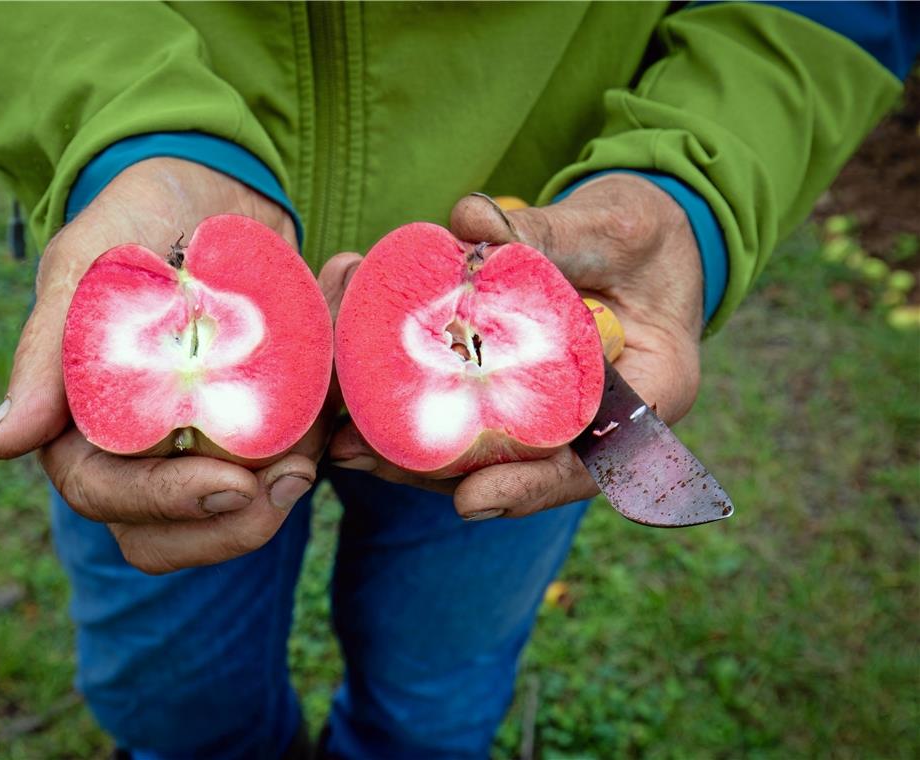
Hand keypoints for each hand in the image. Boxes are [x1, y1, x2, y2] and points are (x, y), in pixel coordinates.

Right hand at [0, 158, 356, 572]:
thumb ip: (46, 353)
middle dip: (235, 522)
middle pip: (170, 534)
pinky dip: (318, 446)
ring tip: (321, 434)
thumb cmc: (136, 218)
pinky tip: (339, 401)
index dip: (168, 503)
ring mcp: (198, 447)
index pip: (109, 496)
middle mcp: (136, 449)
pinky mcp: (253, 430)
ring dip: (284, 487)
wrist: (213, 190)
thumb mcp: (86, 266)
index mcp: (80, 423)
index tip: (236, 486)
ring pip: (232, 514)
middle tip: (294, 475)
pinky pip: (285, 466)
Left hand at [330, 173, 703, 517]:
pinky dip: (423, 420)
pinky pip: (473, 423)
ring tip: (348, 447)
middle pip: (521, 472)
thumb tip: (468, 219)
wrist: (646, 238)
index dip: (531, 487)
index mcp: (652, 393)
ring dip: (418, 457)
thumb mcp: (612, 226)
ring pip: (488, 457)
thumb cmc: (646, 232)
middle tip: (368, 460)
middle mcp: (602, 421)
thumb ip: (548, 231)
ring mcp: (558, 417)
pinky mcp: (520, 399)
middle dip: (444, 477)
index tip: (471, 501)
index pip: (592, 462)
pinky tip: (362, 413)